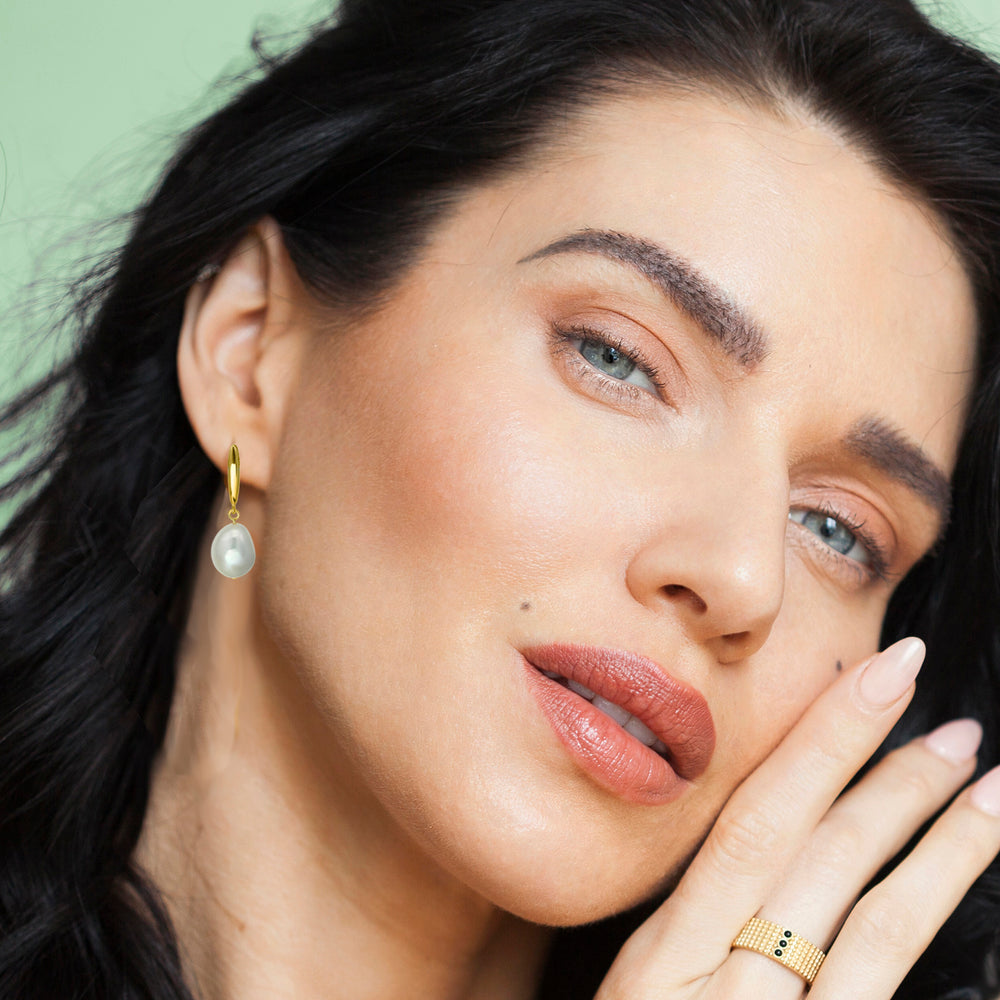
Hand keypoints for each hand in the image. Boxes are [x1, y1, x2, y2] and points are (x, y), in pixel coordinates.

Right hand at [595, 638, 999, 998]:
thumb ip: (690, 941)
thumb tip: (756, 866)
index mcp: (656, 958)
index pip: (744, 824)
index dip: (816, 742)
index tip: (874, 678)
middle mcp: (706, 987)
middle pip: (806, 854)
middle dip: (885, 775)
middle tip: (947, 722)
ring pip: (869, 921)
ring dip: (940, 843)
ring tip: (989, 784)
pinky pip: (882, 981)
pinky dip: (931, 912)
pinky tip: (974, 874)